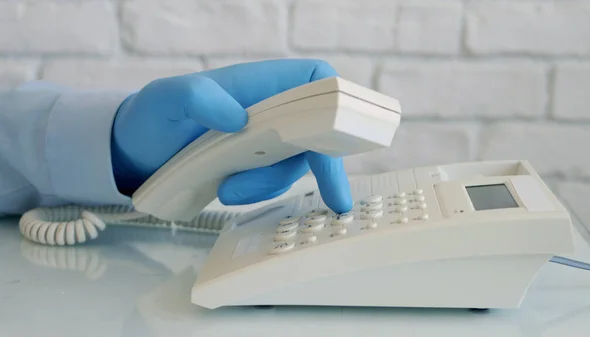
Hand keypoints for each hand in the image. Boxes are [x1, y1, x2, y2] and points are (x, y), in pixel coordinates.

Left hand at [110, 59, 352, 212]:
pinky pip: (275, 179)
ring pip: (296, 162)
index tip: (336, 135)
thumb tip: (238, 119)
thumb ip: (195, 97)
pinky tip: (232, 194)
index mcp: (259, 84)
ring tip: (229, 190)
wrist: (136, 153)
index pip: (315, 79)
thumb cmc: (152, 116)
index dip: (336, 102)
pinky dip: (262, 191)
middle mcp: (269, 109)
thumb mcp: (164, 100)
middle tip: (333, 198)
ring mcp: (264, 139)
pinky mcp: (255, 165)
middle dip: (321, 164)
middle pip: (317, 130)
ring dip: (272, 183)